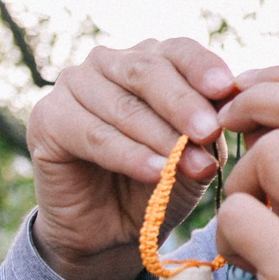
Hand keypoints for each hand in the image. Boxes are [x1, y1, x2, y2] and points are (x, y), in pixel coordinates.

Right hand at [25, 38, 234, 279]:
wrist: (114, 229)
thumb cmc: (162, 180)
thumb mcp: (198, 151)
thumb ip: (211, 125)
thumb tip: (231, 103)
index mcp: (149, 58)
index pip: (178, 50)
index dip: (203, 67)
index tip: (226, 89)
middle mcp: (108, 63)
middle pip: (149, 72)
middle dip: (184, 104)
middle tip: (210, 132)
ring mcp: (73, 86)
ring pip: (123, 106)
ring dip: (161, 137)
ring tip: (192, 165)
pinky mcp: (47, 119)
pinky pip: (94, 135)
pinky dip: (129, 155)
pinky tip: (156, 172)